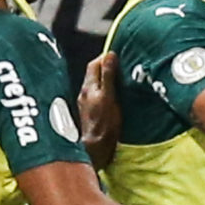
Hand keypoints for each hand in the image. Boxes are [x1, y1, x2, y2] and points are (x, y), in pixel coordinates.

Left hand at [79, 52, 120, 167]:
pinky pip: (96, 95)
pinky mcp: (89, 113)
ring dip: (105, 80)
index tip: (117, 56)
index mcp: (89, 87)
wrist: (96, 149)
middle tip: (120, 66)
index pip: (94, 64)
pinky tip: (112, 97)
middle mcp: (84, 93)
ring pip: (95, 85)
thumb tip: (110, 55)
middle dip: (105, 67)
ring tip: (118, 80)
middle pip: (93, 73)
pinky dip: (104, 91)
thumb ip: (109, 76)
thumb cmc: (105, 124)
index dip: (104, 57)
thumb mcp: (110, 97)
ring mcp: (85, 103)